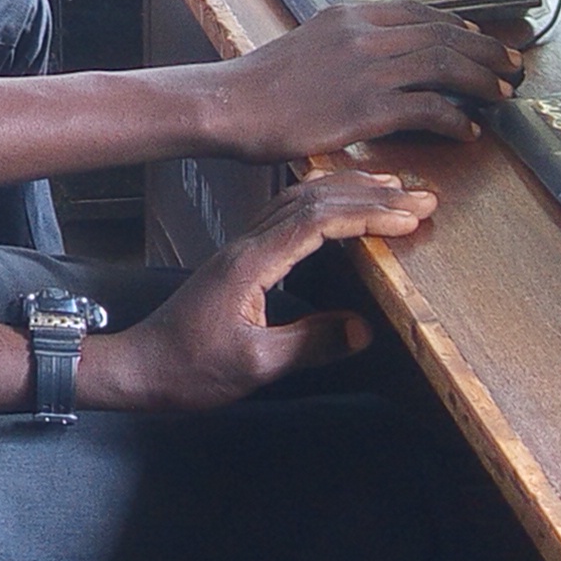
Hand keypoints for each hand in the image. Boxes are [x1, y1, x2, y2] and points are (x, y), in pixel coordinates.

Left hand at [84, 171, 421, 410]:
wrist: (139, 367)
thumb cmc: (189, 370)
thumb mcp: (255, 367)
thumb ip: (309, 345)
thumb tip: (364, 330)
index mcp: (252, 262)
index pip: (318, 222)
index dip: (367, 215)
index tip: (410, 217)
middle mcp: (247, 244)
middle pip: (313, 200)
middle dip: (370, 194)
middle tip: (421, 195)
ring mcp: (242, 247)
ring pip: (299, 201)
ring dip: (348, 192)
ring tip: (394, 190)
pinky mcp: (240, 258)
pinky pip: (287, 214)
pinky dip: (324, 203)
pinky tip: (341, 207)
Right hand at [207, 0, 530, 157]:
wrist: (231, 105)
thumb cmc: (261, 85)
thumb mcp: (308, 45)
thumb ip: (346, 45)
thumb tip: (376, 59)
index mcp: (350, 16)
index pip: (420, 12)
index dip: (459, 27)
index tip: (480, 41)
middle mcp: (364, 34)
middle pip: (443, 35)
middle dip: (484, 52)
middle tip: (511, 67)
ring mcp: (368, 69)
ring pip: (444, 65)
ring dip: (481, 80)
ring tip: (502, 94)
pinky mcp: (367, 107)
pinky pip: (429, 108)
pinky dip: (456, 119)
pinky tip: (468, 131)